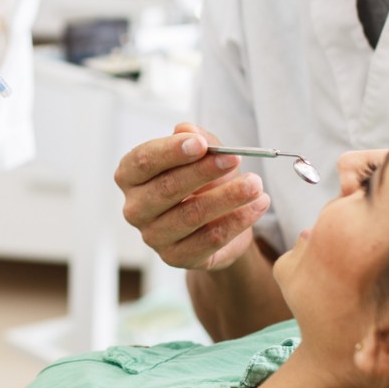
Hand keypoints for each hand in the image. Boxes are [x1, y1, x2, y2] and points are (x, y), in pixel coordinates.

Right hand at [115, 123, 268, 271]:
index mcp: (130, 177)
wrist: (215, 222)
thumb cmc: (200, 181)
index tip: (200, 143)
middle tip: (235, 159)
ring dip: (228, 197)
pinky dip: (238, 220)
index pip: (143, 162)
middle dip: (203, 172)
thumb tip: (186, 129)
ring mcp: (153, 236)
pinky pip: (210, 239)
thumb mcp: (200, 153)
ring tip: (256, 184)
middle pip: (167, 188)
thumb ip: (194, 138)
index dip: (171, 151)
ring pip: (191, 215)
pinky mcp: (176, 258)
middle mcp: (135, 208)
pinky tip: (258, 205)